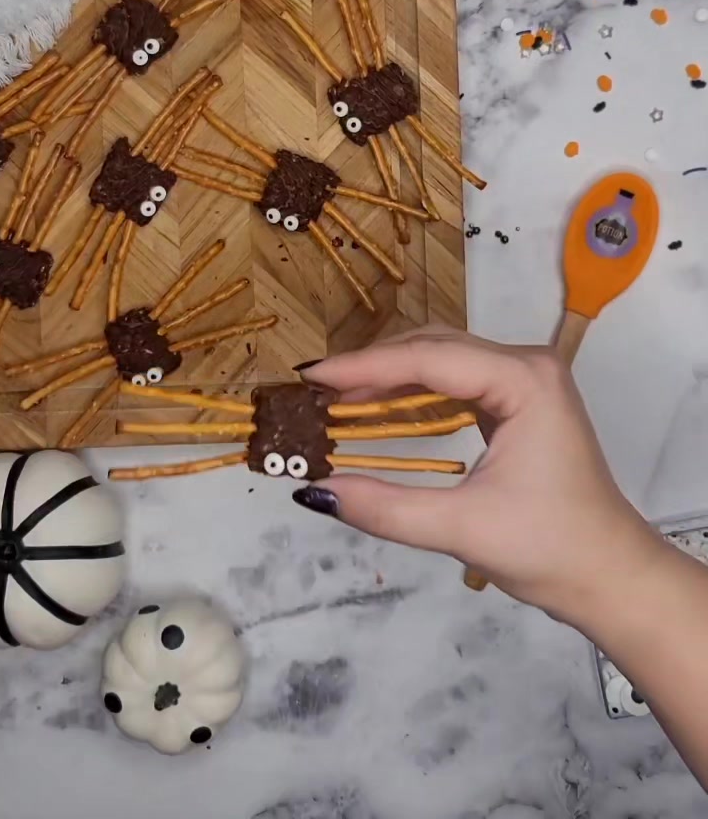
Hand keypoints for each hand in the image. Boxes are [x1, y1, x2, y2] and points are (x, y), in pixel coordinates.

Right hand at [293, 328, 664, 625]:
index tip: (311, 376)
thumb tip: (314, 493)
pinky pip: (457, 380)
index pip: (429, 357)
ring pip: (444, 358)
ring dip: (391, 375)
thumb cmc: (549, 548)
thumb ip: (386, 508)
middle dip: (373, 365)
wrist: (611, 575)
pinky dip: (415, 390)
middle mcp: (527, 365)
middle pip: (435, 346)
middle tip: (315, 389)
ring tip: (337, 398)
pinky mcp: (520, 402)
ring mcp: (526, 381)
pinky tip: (381, 406)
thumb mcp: (462, 528)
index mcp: (524, 380)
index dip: (364, 366)